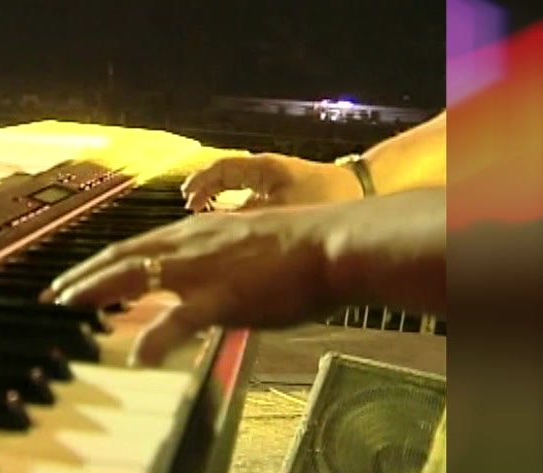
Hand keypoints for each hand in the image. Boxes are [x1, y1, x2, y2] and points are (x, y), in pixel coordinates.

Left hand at [41, 209, 337, 365]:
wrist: (327, 243)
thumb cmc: (291, 246)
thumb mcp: (238, 243)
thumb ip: (207, 258)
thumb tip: (189, 278)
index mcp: (192, 233)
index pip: (131, 246)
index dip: (96, 263)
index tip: (71, 278)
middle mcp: (187, 245)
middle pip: (120, 257)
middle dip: (81, 276)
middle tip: (51, 295)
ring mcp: (201, 270)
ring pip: (135, 276)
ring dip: (96, 290)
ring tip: (68, 306)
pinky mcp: (223, 297)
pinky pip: (180, 320)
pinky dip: (155, 337)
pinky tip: (136, 356)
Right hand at [182, 153, 362, 211]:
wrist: (362, 192)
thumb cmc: (325, 197)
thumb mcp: (282, 211)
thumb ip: (247, 218)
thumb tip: (219, 227)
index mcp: (262, 168)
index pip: (221, 168)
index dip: (200, 182)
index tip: (187, 197)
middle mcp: (265, 171)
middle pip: (225, 176)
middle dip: (205, 191)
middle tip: (189, 206)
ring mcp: (274, 183)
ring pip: (237, 189)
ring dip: (220, 202)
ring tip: (204, 217)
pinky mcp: (284, 195)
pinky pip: (250, 199)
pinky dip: (236, 209)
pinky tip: (232, 226)